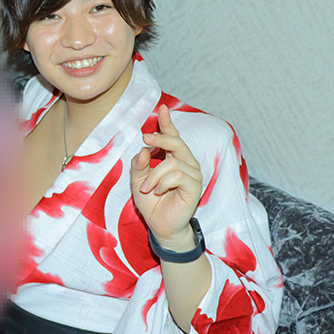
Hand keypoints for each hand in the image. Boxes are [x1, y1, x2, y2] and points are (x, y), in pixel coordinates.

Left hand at [130, 105, 202, 247]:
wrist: (160, 225)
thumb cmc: (152, 202)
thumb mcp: (138, 181)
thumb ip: (139, 165)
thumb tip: (143, 150)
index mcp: (174, 159)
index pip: (173, 137)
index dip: (168, 123)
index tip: (162, 108)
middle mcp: (186, 163)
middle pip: (176, 142)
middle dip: (160, 138)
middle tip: (145, 138)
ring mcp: (193, 174)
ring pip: (173, 162)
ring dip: (155, 174)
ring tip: (149, 188)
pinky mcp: (195, 186)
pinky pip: (178, 175)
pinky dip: (163, 182)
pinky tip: (159, 191)